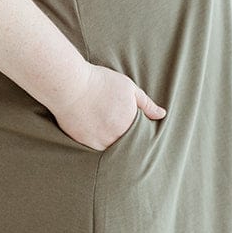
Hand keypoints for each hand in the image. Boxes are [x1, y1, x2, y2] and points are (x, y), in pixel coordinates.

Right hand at [52, 63, 166, 150]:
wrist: (69, 86)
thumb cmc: (100, 82)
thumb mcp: (128, 88)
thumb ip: (146, 104)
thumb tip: (161, 115)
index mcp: (129, 124)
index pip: (141, 137)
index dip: (139, 134)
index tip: (135, 129)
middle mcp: (115, 137)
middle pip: (126, 145)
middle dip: (126, 142)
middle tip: (118, 128)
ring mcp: (98, 142)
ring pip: (111, 149)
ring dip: (112, 145)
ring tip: (107, 131)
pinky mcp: (83, 144)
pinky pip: (95, 149)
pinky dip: (98, 144)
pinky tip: (95, 133)